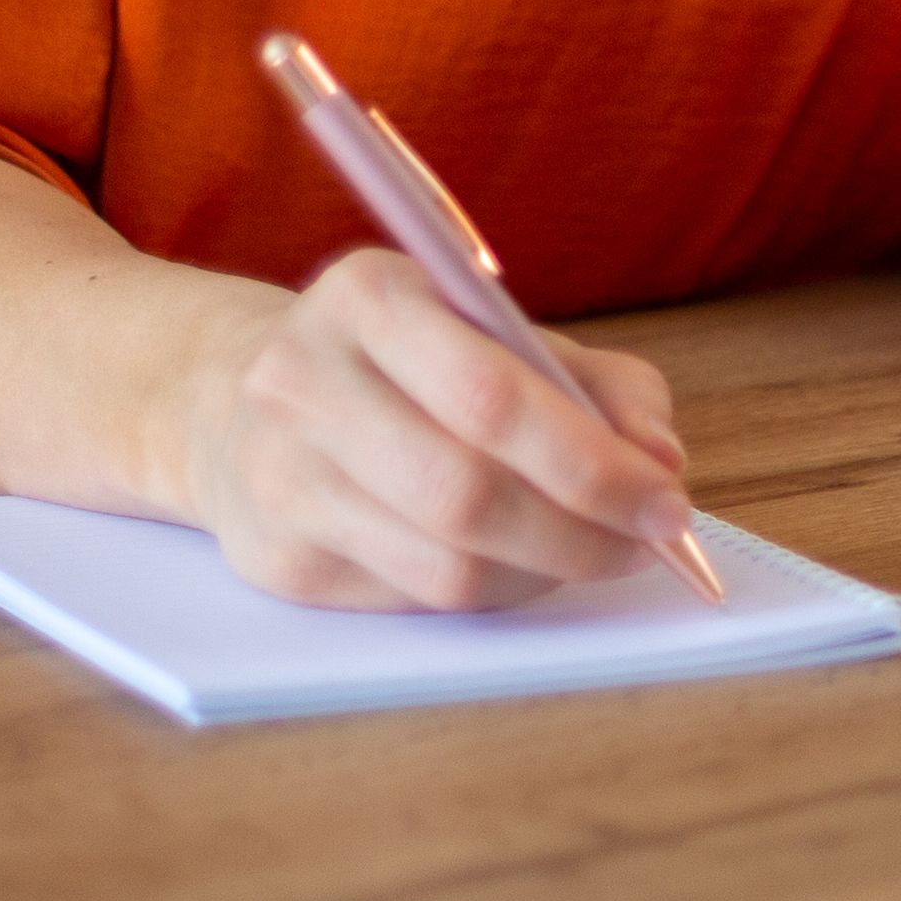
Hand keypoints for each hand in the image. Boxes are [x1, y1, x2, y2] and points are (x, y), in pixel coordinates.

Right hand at [168, 247, 695, 609]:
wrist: (233, 394)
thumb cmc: (403, 359)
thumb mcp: (497, 328)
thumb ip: (601, 383)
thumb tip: (661, 463)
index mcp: (368, 298)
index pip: (491, 397)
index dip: (591, 462)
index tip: (666, 498)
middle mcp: (305, 384)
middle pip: (465, 494)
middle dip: (582, 531)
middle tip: (651, 541)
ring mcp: (281, 480)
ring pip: (443, 567)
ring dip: (546, 572)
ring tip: (598, 552)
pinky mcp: (278, 561)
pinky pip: (413, 602)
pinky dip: (494, 593)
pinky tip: (525, 565)